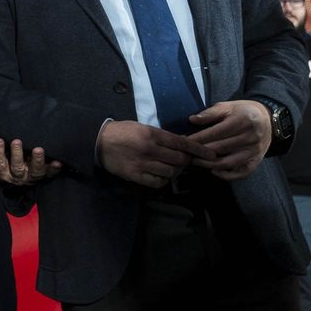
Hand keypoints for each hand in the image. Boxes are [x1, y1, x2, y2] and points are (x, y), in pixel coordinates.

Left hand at [0, 138, 63, 185]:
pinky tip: (0, 141)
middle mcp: (28, 176)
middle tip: (38, 149)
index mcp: (40, 174)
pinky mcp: (2, 173)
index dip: (53, 168)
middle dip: (37, 160)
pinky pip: (1, 162)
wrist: (11, 182)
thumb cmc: (29, 166)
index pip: (49, 172)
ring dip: (17, 154)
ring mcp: (15, 176)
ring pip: (17, 166)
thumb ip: (46, 159)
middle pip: (34, 170)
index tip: (58, 162)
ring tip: (16, 142)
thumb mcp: (38, 166)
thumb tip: (55, 150)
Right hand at [96, 120, 211, 187]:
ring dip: (175, 171)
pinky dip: (163, 180)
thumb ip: (162, 136)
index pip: (182, 143)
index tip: (210, 154)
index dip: (198, 149)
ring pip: (171, 172)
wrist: (99, 142)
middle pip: (179, 159)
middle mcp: (150, 149)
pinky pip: (158, 182)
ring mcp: (143, 164)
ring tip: (172, 168)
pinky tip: (160, 175)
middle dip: (186, 161)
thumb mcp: (143, 127)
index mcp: (152, 134)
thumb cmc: (122, 131)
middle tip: (184, 160)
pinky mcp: (136, 175)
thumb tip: (182, 143)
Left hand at [187, 100, 271, 179]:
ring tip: (195, 161)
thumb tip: (192, 120)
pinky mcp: (257, 160)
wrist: (267, 119)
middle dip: (199, 152)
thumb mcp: (228, 106)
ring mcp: (254, 151)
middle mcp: (250, 137)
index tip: (183, 141)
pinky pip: (242, 173)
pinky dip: (227, 175)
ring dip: (209, 164)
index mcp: (242, 121)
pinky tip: (214, 171)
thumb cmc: (242, 112)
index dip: (197, 138)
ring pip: (228, 162)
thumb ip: (210, 113)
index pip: (215, 133)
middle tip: (185, 153)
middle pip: (220, 148)